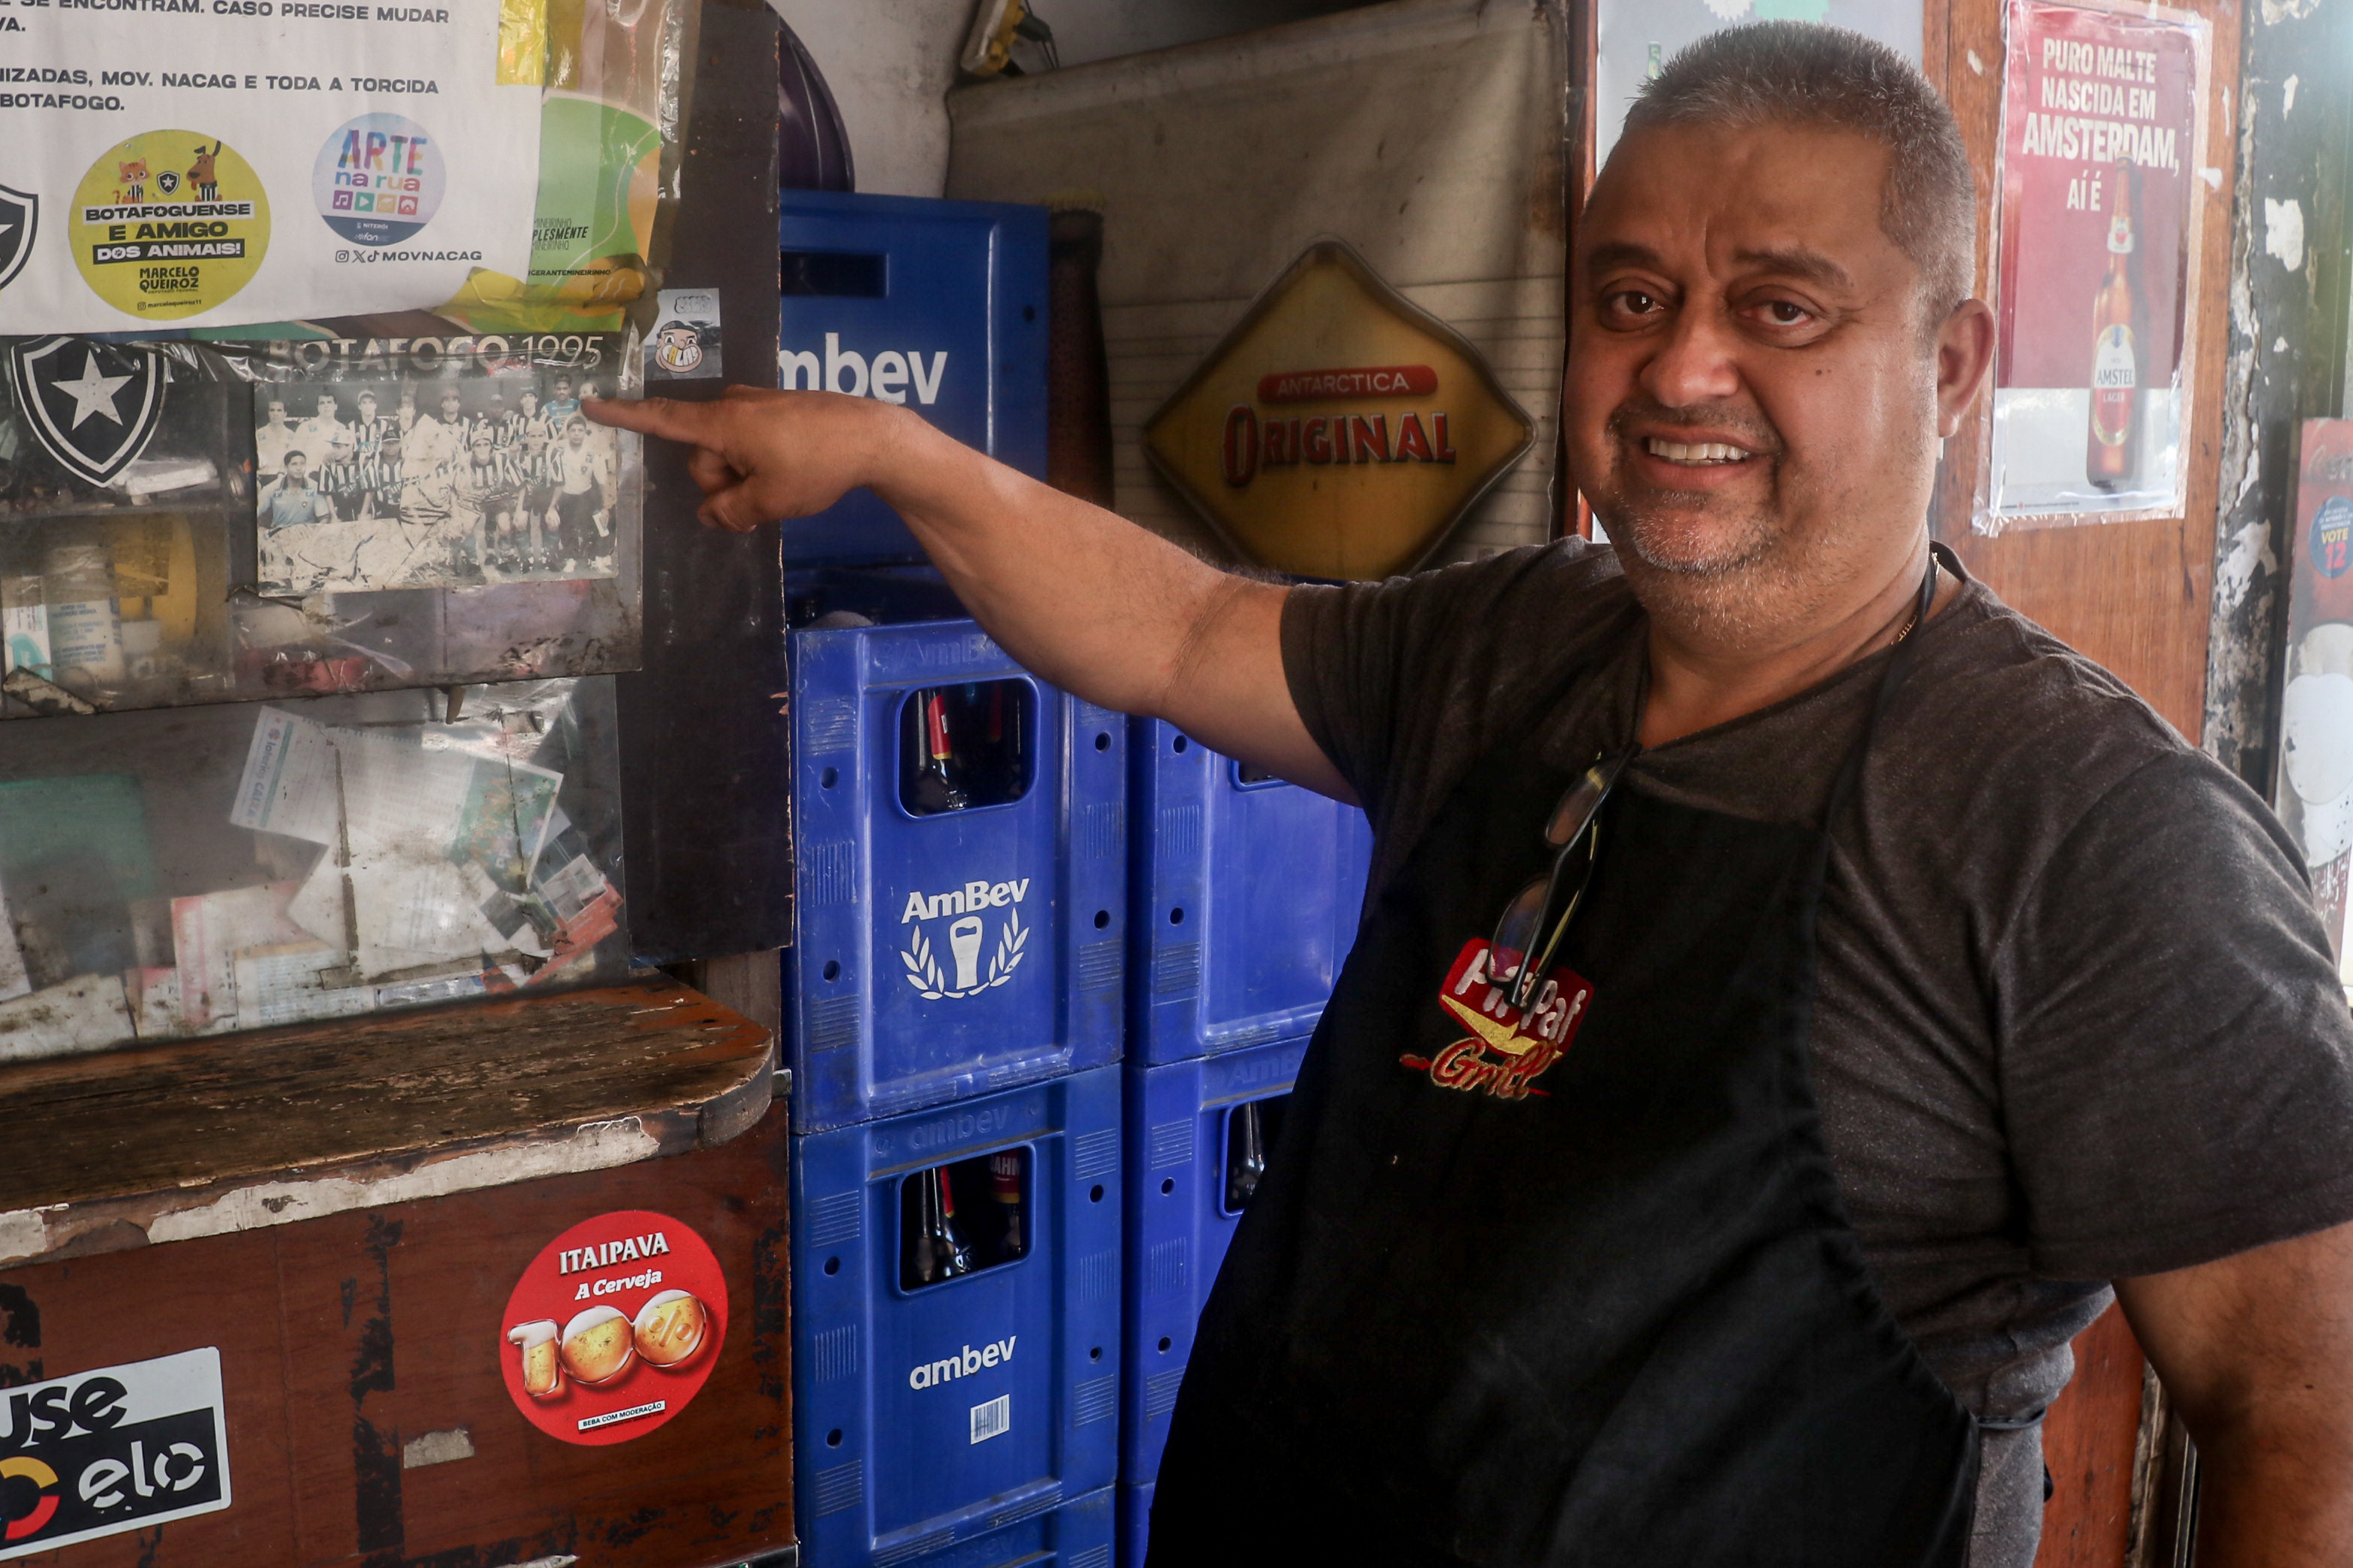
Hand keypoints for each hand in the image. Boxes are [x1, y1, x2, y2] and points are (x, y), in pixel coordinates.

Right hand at [584, 387, 906, 532]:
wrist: (872, 437)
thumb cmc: (817, 465)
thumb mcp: (769, 501)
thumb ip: (730, 512)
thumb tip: (711, 514)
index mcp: (722, 423)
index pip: (661, 419)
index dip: (624, 417)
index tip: (589, 404)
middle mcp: (731, 406)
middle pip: (702, 457)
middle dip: (722, 483)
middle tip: (761, 496)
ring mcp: (755, 406)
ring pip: (728, 454)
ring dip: (744, 477)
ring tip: (783, 484)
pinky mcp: (775, 412)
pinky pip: (749, 444)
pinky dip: (759, 465)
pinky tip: (790, 474)